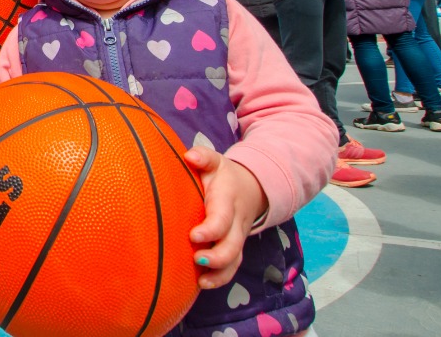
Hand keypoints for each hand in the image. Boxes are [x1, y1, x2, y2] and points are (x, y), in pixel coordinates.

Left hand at [184, 146, 267, 289]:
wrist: (251, 188)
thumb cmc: (223, 176)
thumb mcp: (216, 162)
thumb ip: (204, 158)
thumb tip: (189, 156)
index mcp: (228, 201)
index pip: (222, 219)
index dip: (210, 230)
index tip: (194, 236)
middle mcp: (236, 223)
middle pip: (232, 245)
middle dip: (217, 256)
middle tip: (197, 259)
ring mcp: (237, 238)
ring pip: (235, 260)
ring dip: (220, 273)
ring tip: (201, 281)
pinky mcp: (235, 248)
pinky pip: (233, 266)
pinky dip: (221, 278)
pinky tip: (203, 284)